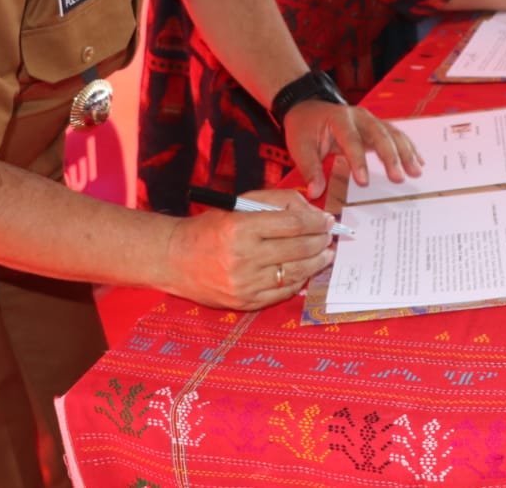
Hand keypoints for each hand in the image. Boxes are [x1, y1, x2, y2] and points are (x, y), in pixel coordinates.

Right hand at [163, 189, 336, 309]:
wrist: (175, 259)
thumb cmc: (210, 228)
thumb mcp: (239, 205)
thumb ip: (276, 202)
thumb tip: (311, 211)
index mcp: (241, 228)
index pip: (292, 224)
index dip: (316, 221)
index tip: (327, 219)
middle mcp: (243, 257)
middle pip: (298, 248)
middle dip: (321, 241)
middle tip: (330, 236)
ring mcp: (244, 283)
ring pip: (295, 272)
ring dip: (316, 262)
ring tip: (325, 254)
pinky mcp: (244, 302)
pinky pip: (282, 292)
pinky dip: (299, 280)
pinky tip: (305, 271)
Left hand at [283, 102, 422, 197]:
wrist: (308, 108)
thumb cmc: (304, 127)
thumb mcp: (300, 147)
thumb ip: (310, 169)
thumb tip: (315, 192)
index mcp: (338, 118)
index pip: (351, 140)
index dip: (358, 162)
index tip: (364, 183)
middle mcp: (359, 116)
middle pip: (379, 134)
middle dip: (390, 157)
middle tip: (399, 178)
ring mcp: (370, 119)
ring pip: (392, 134)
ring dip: (405, 153)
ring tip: (416, 172)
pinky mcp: (376, 126)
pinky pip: (395, 136)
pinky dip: (408, 148)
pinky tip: (419, 162)